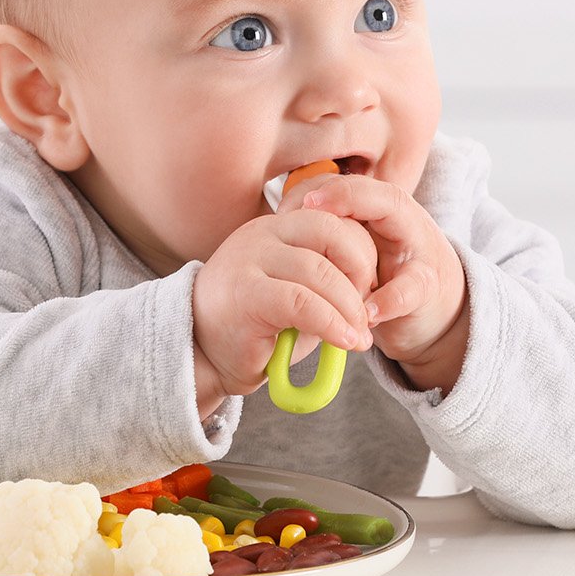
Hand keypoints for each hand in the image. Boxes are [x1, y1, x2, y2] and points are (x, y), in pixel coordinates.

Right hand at [190, 209, 377, 415]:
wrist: (202, 357)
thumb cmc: (256, 329)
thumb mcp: (299, 297)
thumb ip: (330, 284)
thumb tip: (373, 295)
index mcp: (278, 227)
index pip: (334, 218)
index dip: (362, 253)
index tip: (371, 291)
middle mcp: (262, 234)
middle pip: (332, 233)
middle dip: (362, 273)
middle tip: (368, 312)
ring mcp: (249, 259)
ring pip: (320, 271)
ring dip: (350, 308)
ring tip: (359, 336)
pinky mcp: (245, 293)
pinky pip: (303, 303)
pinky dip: (333, 324)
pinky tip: (344, 342)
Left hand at [280, 174, 467, 393]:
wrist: (435, 308)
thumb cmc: (385, 275)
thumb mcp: (356, 249)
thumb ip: (330, 231)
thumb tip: (280, 222)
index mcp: (378, 208)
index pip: (348, 183)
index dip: (316, 189)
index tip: (285, 211)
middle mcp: (402, 218)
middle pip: (377, 192)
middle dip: (341, 196)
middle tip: (306, 211)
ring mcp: (419, 249)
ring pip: (399, 223)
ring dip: (362, 244)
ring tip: (330, 262)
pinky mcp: (428, 287)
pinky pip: (412, 286)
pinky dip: (390, 299)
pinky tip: (367, 313)